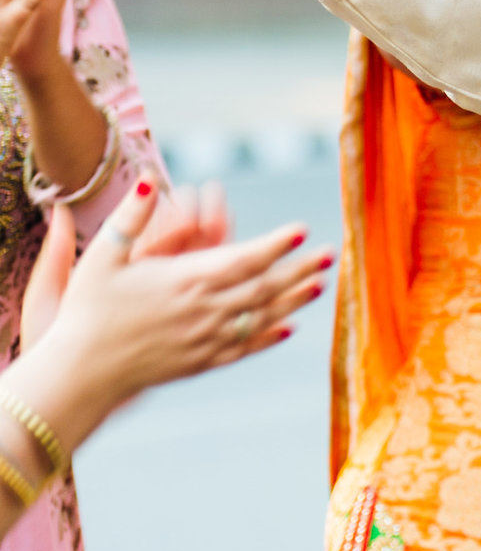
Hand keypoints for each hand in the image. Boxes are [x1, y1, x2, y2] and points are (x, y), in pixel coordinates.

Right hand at [29, 181, 326, 407]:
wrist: (79, 373)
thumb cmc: (86, 311)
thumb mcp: (102, 256)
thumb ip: (131, 217)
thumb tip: (151, 177)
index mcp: (185, 280)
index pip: (245, 258)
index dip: (276, 244)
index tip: (302, 229)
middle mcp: (204, 311)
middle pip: (265, 287)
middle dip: (300, 269)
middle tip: (331, 254)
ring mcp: (206, 340)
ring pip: (262, 318)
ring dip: (294, 300)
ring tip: (319, 285)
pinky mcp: (201, 364)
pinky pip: (245, 349)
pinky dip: (270, 337)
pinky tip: (289, 329)